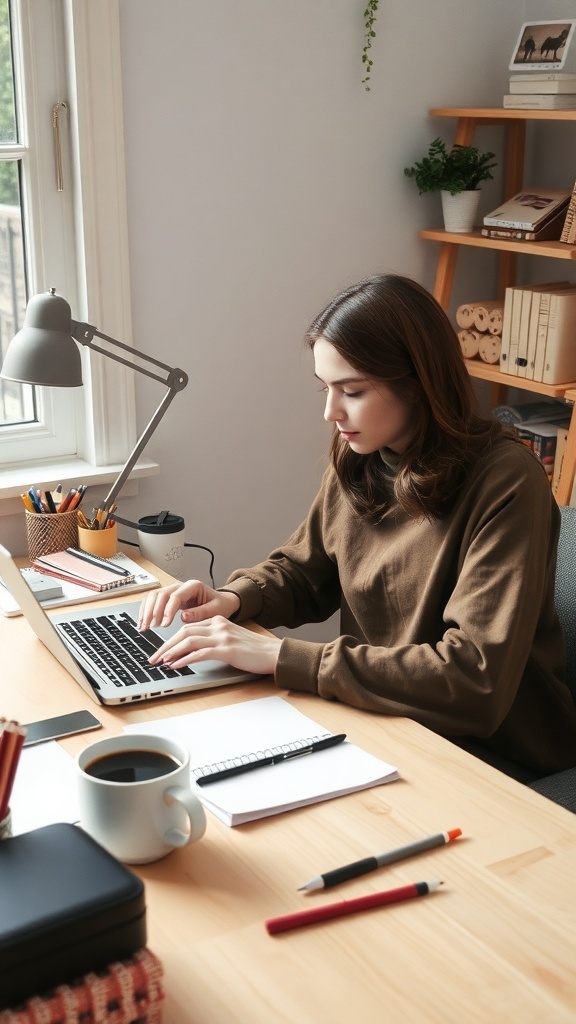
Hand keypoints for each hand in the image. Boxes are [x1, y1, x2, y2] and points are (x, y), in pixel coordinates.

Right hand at [138, 580, 239, 630]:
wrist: (221, 602)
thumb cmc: (219, 605)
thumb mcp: (215, 610)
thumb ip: (200, 613)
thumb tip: (183, 616)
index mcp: (193, 586)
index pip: (175, 596)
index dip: (168, 610)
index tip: (164, 624)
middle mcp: (181, 586)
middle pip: (161, 594)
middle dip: (153, 611)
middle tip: (151, 627)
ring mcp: (173, 590)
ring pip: (154, 596)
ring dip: (147, 611)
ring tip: (144, 627)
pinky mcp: (168, 597)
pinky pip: (153, 600)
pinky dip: (146, 611)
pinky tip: (143, 623)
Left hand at [148, 615, 281, 676]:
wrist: (273, 653)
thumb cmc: (253, 650)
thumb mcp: (231, 639)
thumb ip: (213, 640)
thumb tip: (192, 651)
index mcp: (218, 620)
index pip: (187, 627)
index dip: (171, 639)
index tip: (160, 651)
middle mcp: (218, 625)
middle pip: (184, 632)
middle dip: (165, 646)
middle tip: (153, 658)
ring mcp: (222, 636)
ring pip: (188, 640)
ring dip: (171, 652)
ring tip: (161, 662)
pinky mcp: (227, 649)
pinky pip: (200, 652)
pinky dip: (184, 659)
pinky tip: (176, 665)